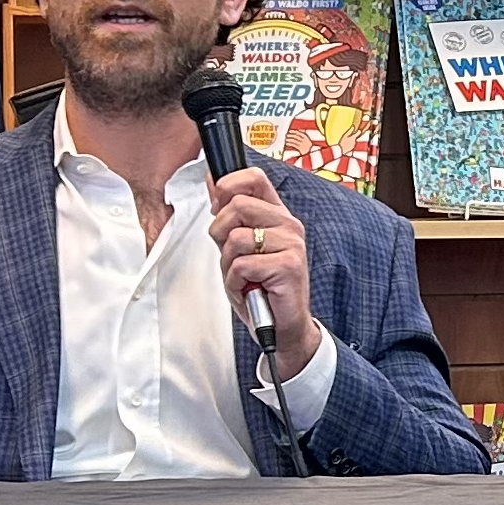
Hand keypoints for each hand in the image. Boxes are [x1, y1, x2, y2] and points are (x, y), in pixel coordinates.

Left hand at [208, 167, 320, 382]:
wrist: (282, 326)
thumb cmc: (261, 287)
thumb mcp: (238, 246)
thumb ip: (228, 215)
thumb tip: (212, 181)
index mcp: (276, 214)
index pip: (253, 178)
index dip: (227, 186)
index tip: (218, 205)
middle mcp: (287, 224)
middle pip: (237, 205)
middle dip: (221, 233)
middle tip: (232, 256)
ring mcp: (291, 244)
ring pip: (236, 238)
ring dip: (228, 264)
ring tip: (243, 276)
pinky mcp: (288, 265)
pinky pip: (241, 265)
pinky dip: (235, 283)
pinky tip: (248, 289)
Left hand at [283, 131, 311, 156]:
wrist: (311, 153)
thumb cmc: (308, 145)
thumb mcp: (308, 139)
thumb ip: (304, 134)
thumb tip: (299, 130)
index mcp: (306, 137)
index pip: (299, 133)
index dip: (293, 131)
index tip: (289, 131)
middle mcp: (304, 140)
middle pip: (296, 136)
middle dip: (290, 135)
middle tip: (286, 135)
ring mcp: (302, 144)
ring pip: (294, 141)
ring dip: (289, 139)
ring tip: (286, 139)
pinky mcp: (300, 149)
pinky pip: (294, 145)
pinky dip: (290, 144)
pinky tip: (287, 143)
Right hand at [339, 122, 363, 148]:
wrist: (340, 150)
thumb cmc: (342, 142)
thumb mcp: (345, 135)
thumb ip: (349, 131)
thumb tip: (353, 127)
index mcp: (353, 138)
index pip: (359, 132)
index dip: (358, 131)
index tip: (357, 130)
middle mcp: (355, 141)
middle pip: (355, 137)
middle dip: (352, 136)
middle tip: (347, 137)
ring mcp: (353, 145)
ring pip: (353, 141)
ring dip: (351, 140)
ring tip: (346, 141)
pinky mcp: (352, 148)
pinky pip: (352, 144)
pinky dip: (350, 144)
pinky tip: (346, 144)